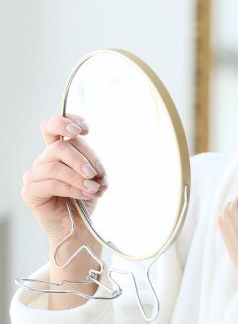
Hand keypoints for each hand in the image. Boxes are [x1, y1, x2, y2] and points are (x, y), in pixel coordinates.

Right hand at [22, 115, 105, 241]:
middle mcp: (44, 160)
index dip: (66, 122)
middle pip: (60, 147)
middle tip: (96, 174)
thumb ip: (90, 161)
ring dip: (79, 177)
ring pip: (56, 166)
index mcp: (58, 151)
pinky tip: (86, 194)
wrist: (79, 227)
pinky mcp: (30, 191)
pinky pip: (52, 183)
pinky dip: (73, 188)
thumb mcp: (94, 175)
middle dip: (83, 159)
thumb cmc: (86, 198)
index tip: (86, 130)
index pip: (52, 127)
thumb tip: (91, 161)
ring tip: (94, 188)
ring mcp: (34, 175)